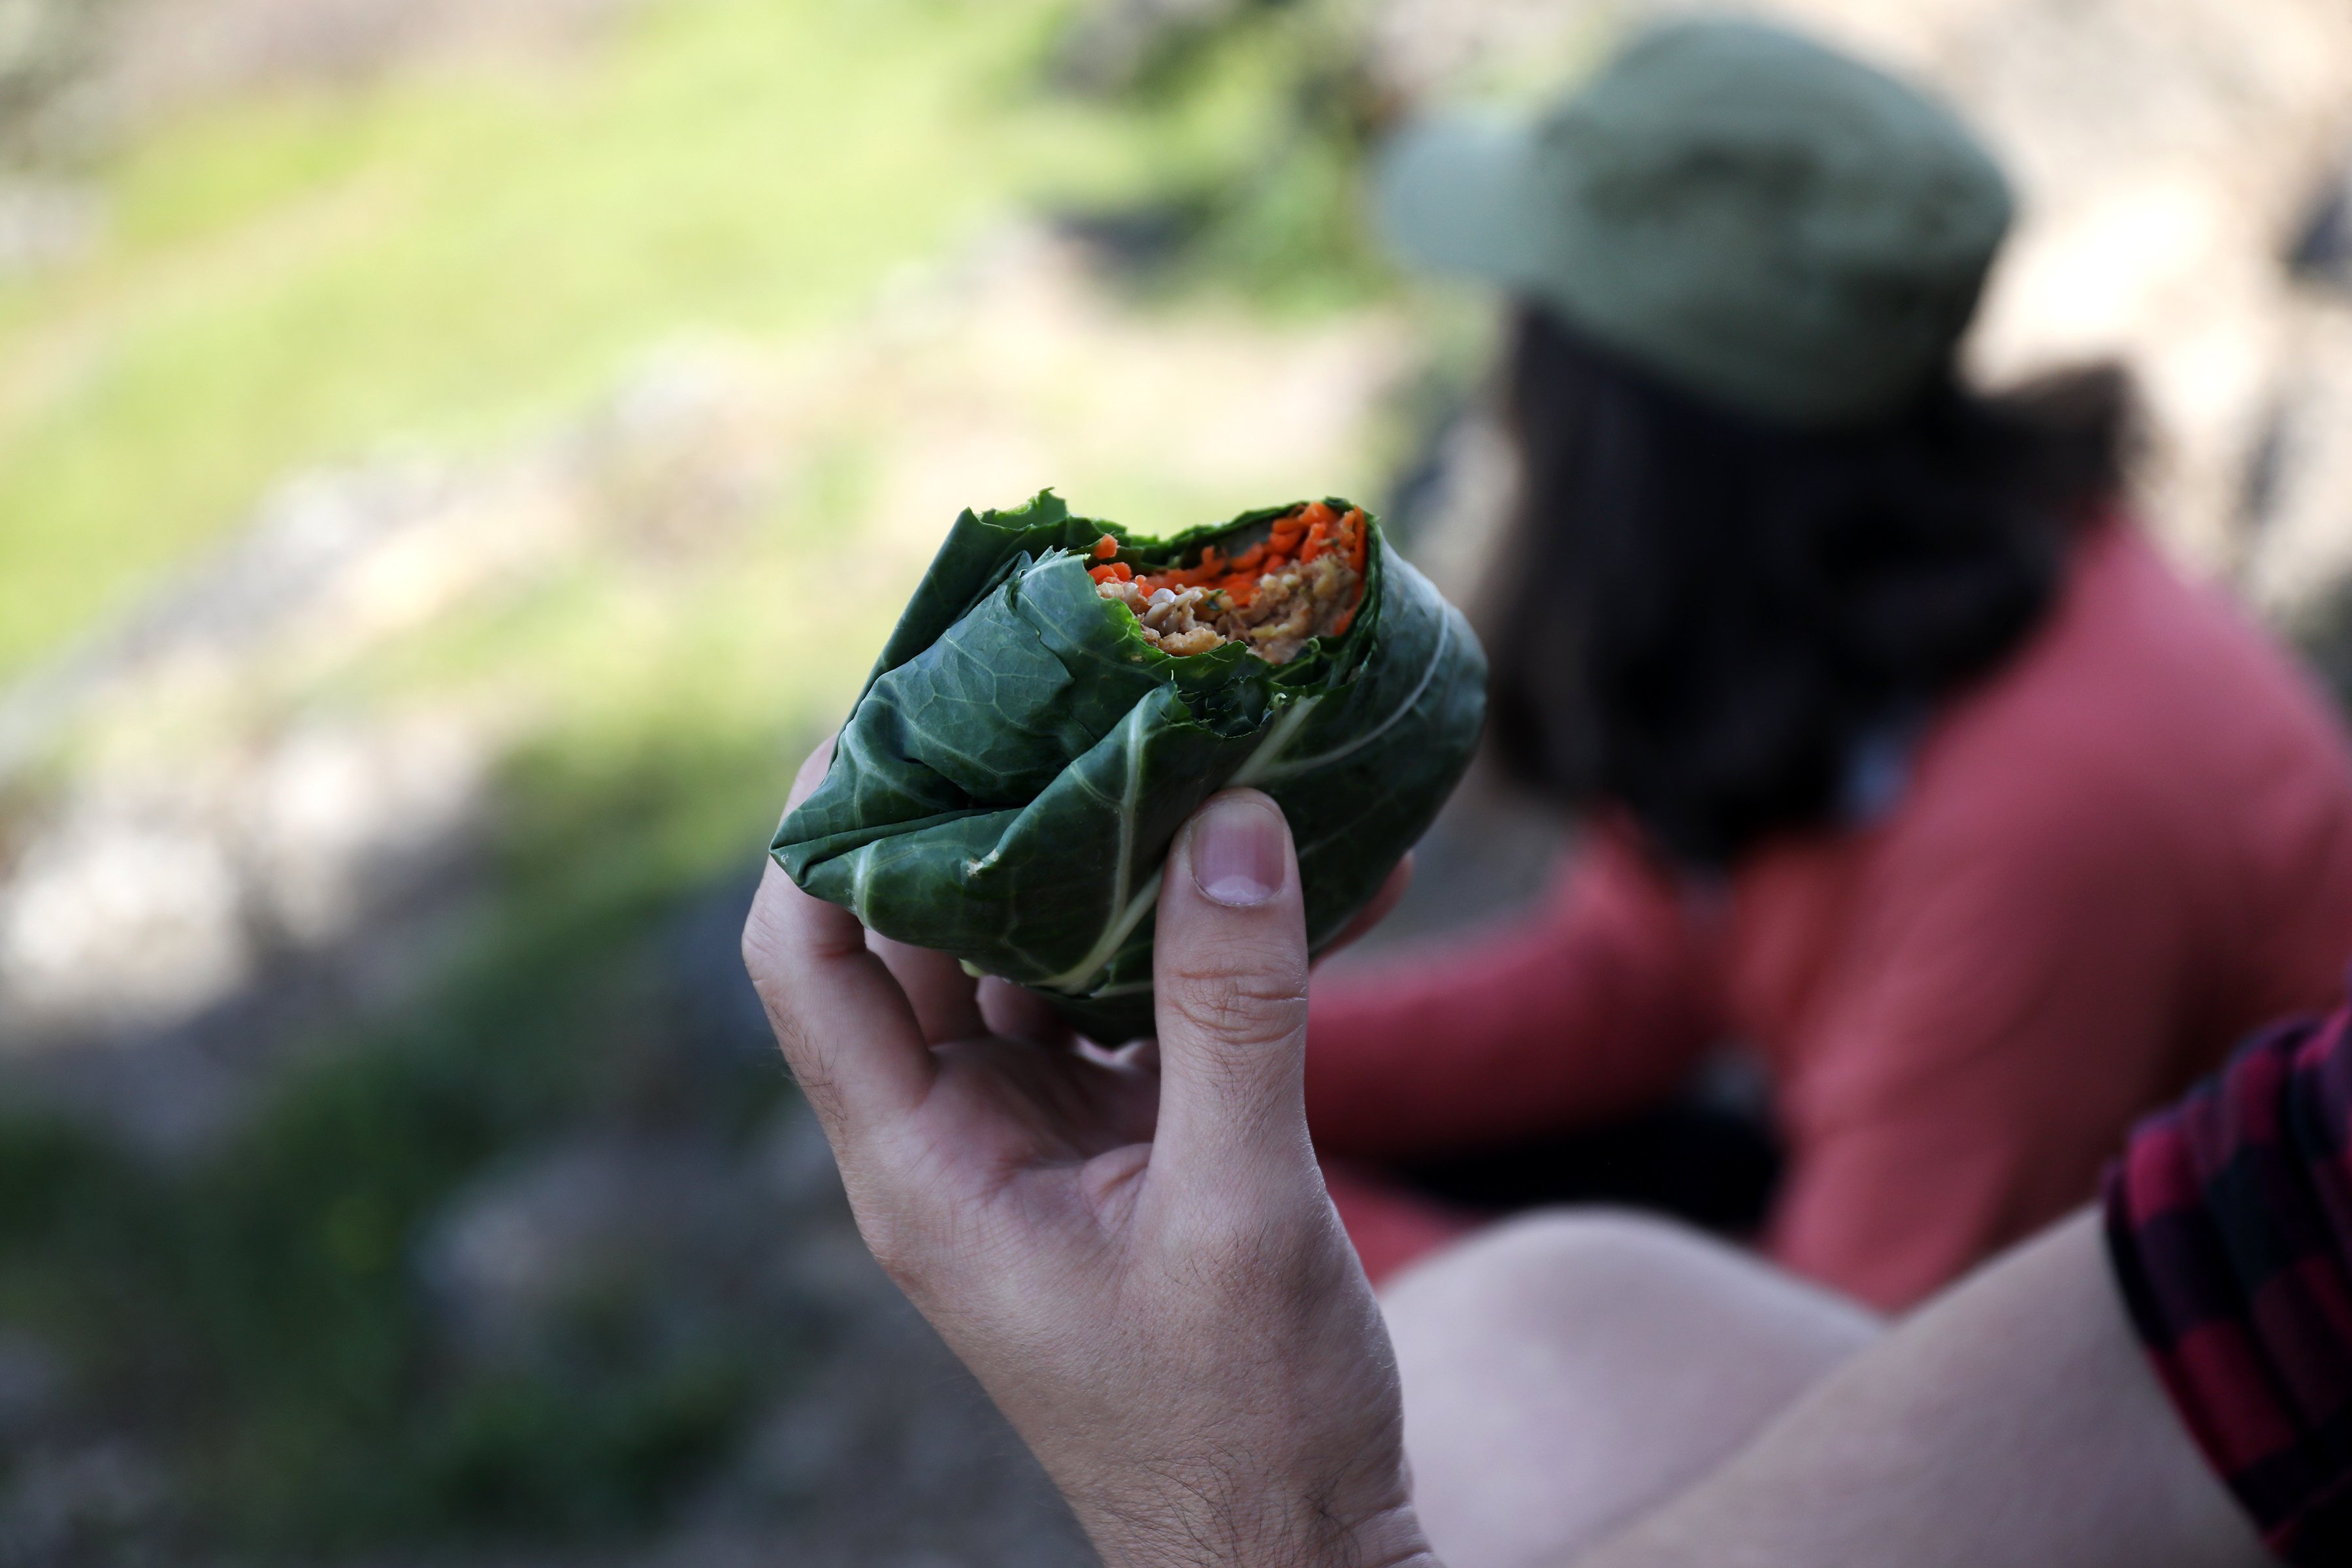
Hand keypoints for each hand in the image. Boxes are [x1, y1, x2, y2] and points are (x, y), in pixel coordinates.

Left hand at [743, 746, 1436, 1567]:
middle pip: (921, 928)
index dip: (824, 824)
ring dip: (1111, 855)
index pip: (807, 958)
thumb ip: (1233, 1012)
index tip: (898, 704)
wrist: (1296, 1550)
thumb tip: (1229, 818)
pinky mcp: (1123, 1141)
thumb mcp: (1240, 1210)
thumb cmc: (1245, 1422)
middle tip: (1062, 672)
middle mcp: (956, 1137)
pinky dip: (1205, 936)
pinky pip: (1139, 1002)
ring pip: (1037, 951)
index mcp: (923, 1168)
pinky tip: (1313, 869)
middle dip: (988, 801)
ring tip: (1186, 735)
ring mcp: (1036, 1135)